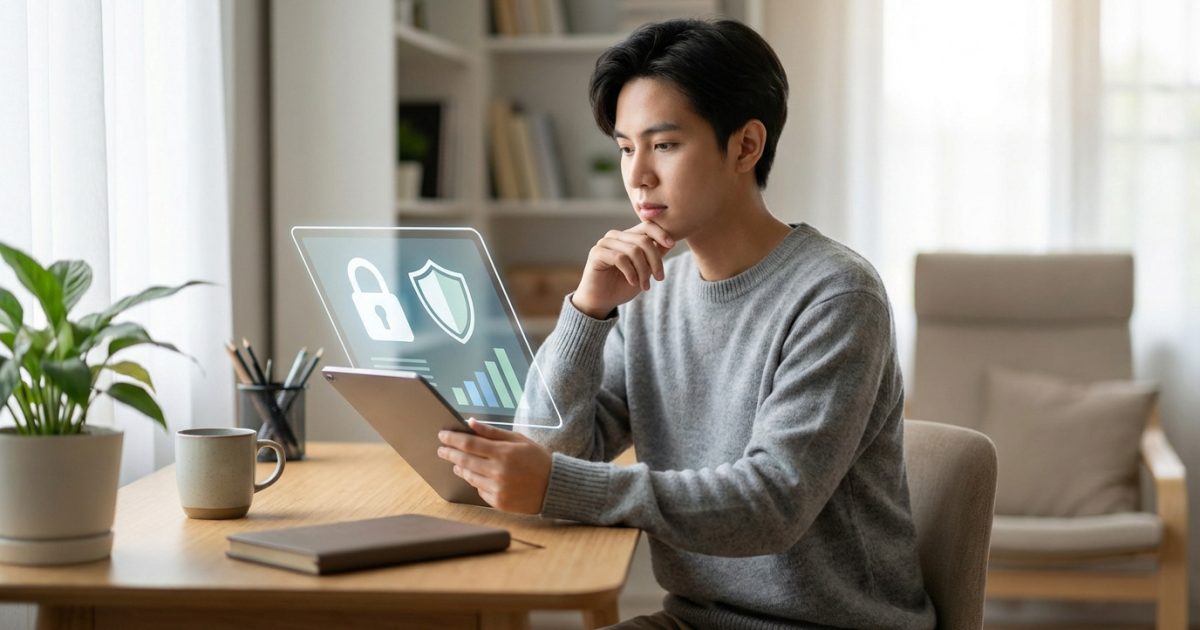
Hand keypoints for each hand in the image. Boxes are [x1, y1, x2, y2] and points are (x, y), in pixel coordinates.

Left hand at [437, 418, 552, 513]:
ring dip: (460, 468)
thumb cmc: (537, 459)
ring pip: (469, 477)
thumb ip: (493, 432)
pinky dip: (476, 482)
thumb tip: (470, 422)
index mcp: (504, 453)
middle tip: (441, 449)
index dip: (452, 439)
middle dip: (449, 453)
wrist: (554, 487)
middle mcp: (498, 472)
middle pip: (464, 460)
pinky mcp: (498, 503)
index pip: (469, 444)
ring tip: (457, 463)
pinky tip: (478, 476)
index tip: (442, 435)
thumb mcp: (519, 440)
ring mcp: (498, 489)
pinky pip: (479, 491)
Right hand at [572, 221, 674, 318]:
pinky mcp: (597, 253)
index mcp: (628, 236)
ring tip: (645, 286)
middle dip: (655, 261)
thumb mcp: (645, 270)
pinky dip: (630, 272)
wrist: (601, 301)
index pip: (647, 226)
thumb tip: (671, 242)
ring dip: (643, 270)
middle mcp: (616, 236)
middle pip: (643, 240)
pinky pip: (620, 258)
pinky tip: (632, 282)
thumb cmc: (622, 285)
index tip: (672, 245)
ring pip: (634, 250)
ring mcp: (605, 243)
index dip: (661, 233)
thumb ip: (655, 255)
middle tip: (659, 278)